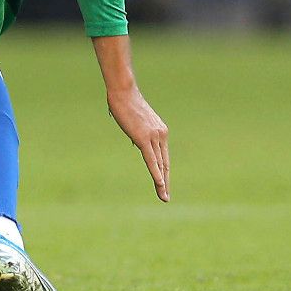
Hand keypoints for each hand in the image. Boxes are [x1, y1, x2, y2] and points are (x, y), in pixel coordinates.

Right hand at [107, 86, 170, 201]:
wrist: (124, 92)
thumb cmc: (126, 104)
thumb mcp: (136, 122)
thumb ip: (138, 134)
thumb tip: (137, 143)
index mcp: (160, 131)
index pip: (163, 157)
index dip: (163, 172)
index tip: (164, 185)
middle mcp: (161, 135)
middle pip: (164, 164)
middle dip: (165, 182)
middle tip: (166, 197)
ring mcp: (154, 136)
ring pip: (159, 164)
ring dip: (162, 183)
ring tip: (164, 196)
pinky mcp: (145, 138)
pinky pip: (152, 159)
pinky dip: (156, 172)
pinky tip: (160, 183)